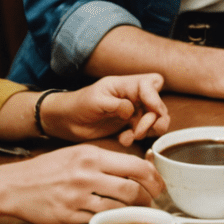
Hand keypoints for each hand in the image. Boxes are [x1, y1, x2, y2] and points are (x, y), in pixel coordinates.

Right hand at [0, 142, 164, 223]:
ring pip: (117, 208)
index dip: (153, 177)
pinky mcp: (67, 216)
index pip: (134, 165)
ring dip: (132, 214)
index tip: (160, 185)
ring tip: (138, 215)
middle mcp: (86, 174)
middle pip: (131, 188)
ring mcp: (77, 196)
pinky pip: (96, 222)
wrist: (14, 185)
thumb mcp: (76, 154)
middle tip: (154, 204)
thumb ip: (103, 160)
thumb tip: (133, 168)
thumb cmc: (47, 169)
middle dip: (148, 198)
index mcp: (91, 155)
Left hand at [42, 74, 168, 145]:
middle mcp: (132, 96)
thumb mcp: (94, 101)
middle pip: (158, 103)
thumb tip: (132, 110)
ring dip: (149, 129)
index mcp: (125, 84)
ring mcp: (132, 111)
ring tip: (135, 136)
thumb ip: (115, 104)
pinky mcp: (128, 125)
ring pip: (155, 118)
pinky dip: (136, 138)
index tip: (151, 111)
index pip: (151, 84)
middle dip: (155, 118)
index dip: (155, 97)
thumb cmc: (78, 105)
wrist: (65, 121)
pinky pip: (142, 132)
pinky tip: (123, 140)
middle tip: (140, 131)